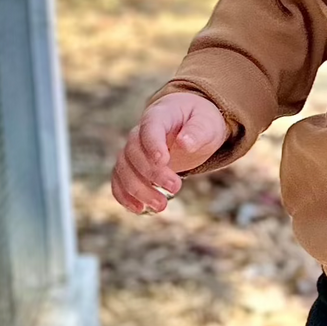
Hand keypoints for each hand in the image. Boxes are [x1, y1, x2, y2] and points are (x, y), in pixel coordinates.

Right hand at [111, 92, 228, 214]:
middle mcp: (140, 132)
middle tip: (176, 187)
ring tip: (161, 206)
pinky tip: (139, 210)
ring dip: (138, 189)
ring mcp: (133, 150)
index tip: (163, 161)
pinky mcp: (132, 167)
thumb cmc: (200, 121)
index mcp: (160, 115)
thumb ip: (198, 132)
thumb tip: (185, 144)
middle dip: (152, 173)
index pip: (150, 127)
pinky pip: (119, 181)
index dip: (153, 144)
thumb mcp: (208, 123)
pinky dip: (124, 196)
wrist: (190, 124)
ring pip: (123, 169)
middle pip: (134, 152)